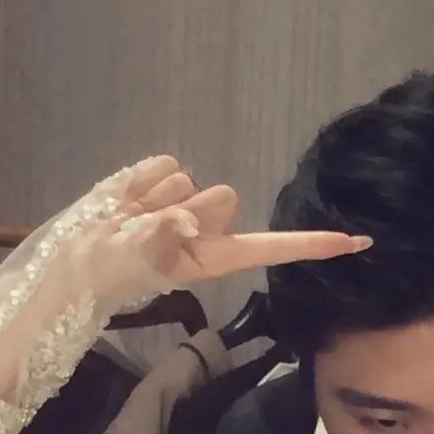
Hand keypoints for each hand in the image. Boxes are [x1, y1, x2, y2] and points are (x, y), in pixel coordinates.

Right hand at [112, 155, 367, 286]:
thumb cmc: (113, 271)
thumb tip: (183, 218)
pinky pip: (163, 162)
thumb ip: (163, 239)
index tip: (354, 241)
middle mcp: (211, 229)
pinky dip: (140, 180)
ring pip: (187, 178)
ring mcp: (189, 201)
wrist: (78, 254)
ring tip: (133, 218)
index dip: (312, 244)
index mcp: (217, 256)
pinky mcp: (166, 178)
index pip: (274, 247)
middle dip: (186, 207)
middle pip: (223, 198)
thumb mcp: (137, 260)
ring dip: (155, 195)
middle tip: (152, 228)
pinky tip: (127, 202)